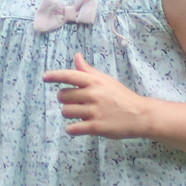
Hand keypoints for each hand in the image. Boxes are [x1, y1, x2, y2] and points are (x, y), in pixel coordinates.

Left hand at [43, 54, 158, 138]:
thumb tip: (77, 56)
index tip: (45, 77)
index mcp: (95, 82)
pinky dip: (72, 129)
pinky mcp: (95, 127)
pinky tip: (78, 127)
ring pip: (66, 112)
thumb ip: (88, 71)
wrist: (140, 115)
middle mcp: (93, 95)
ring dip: (69, 114)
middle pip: (63, 96)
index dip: (55, 76)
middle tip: (75, 103)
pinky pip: (72, 128)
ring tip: (80, 114)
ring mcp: (94, 111)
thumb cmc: (121, 96)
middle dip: (65, 100)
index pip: (70, 75)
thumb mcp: (106, 80)